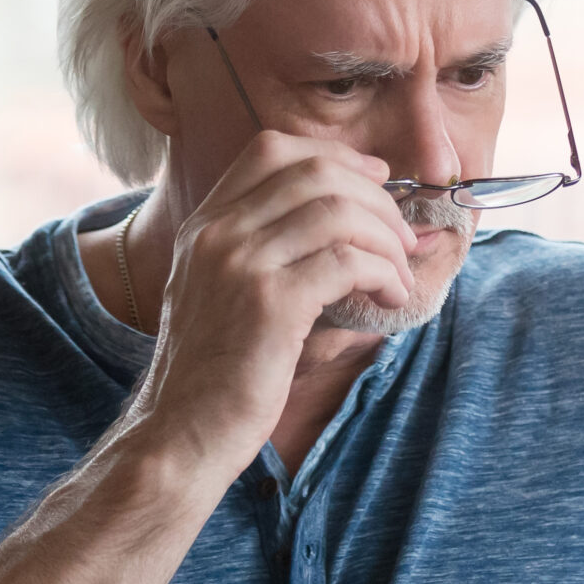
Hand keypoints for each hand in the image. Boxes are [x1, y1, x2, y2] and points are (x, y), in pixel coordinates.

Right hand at [124, 131, 419, 476]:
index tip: (376, 179)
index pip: (272, 149)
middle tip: (401, 235)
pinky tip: (389, 297)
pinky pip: (347, 261)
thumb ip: (265, 252)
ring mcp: (239, 264)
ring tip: (399, 273)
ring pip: (338, 212)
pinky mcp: (270, 303)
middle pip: (315, 172)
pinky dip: (383, 273)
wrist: (182, 434)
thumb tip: (354, 223)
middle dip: (375, 196)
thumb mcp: (222, 295)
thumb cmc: (215, 375)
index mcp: (203, 225)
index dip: (336, 156)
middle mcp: (216, 233)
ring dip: (386, 238)